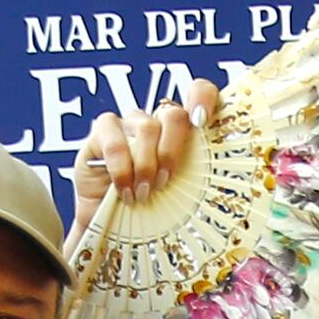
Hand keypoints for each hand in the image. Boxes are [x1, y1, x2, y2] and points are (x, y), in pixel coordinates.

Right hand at [69, 83, 212, 228]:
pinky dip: (122, 169)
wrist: (111, 224)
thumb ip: (194, 178)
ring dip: (146, 165)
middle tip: (165, 181)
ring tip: (143, 193)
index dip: (202, 98)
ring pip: (147, 128)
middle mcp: (157, 123)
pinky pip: (115, 142)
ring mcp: (129, 124)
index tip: (202, 120)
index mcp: (182, 133)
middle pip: (173, 115)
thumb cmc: (148, 210)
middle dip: (172, 150)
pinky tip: (124, 190)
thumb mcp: (178, 196)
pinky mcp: (102, 133)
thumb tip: (216, 181)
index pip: (197, 94)